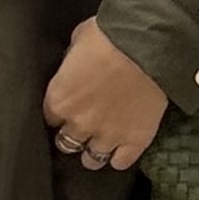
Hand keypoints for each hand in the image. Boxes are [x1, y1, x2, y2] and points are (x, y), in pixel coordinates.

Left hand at [41, 19, 167, 172]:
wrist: (148, 45)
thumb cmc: (111, 36)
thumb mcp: (79, 39)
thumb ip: (72, 59)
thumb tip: (75, 62)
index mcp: (60, 99)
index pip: (50, 118)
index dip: (60, 112)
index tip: (68, 107)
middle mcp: (78, 124)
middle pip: (67, 143)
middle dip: (73, 135)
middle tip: (83, 127)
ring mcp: (107, 136)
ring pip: (92, 160)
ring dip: (94, 152)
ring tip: (99, 145)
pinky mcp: (134, 141)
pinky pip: (121, 163)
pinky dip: (121, 158)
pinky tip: (122, 151)